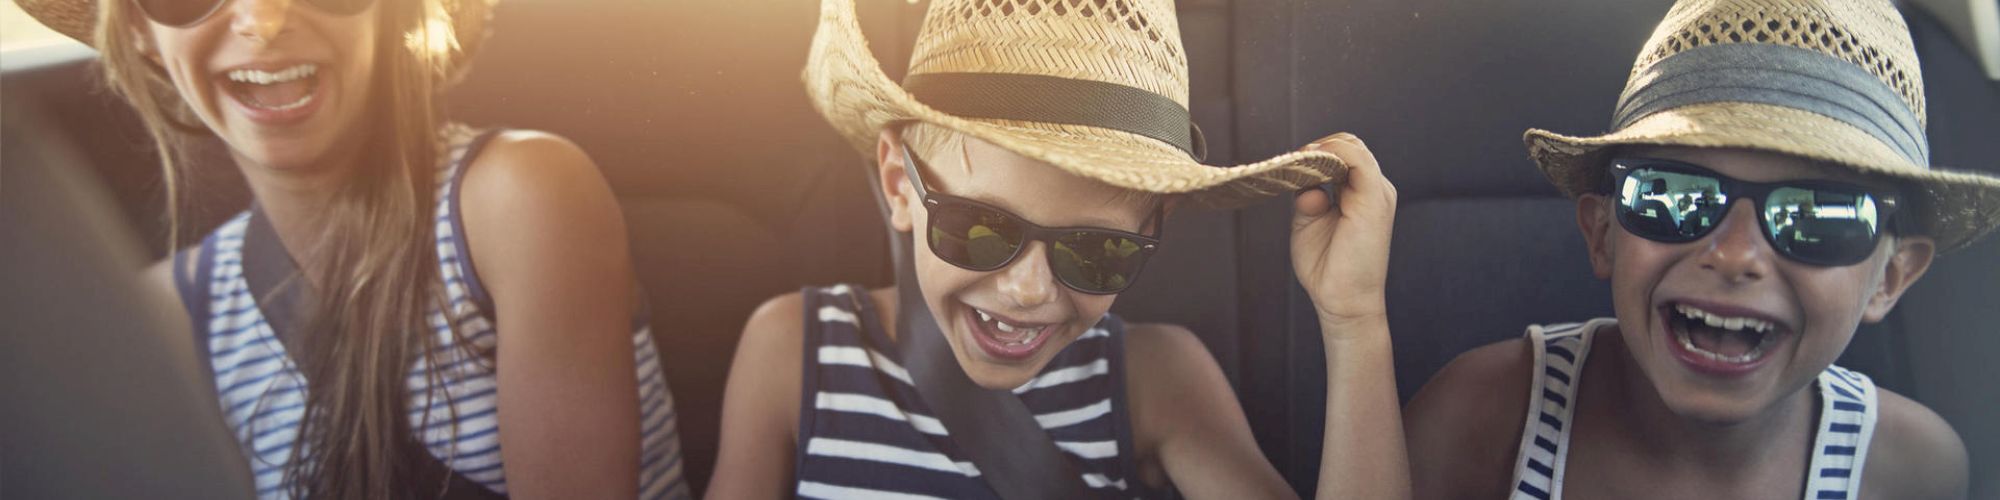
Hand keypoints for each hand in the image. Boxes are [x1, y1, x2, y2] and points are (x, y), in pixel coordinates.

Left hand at [1291, 133, 1396, 335]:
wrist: (1342, 300)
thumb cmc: (1327, 266)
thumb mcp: (1309, 223)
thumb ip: (1307, 197)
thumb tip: (1307, 185)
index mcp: (1361, 194)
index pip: (1345, 155)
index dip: (1319, 152)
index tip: (1294, 163)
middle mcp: (1373, 189)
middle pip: (1351, 146)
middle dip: (1321, 147)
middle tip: (1295, 160)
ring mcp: (1377, 192)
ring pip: (1354, 147)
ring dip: (1323, 148)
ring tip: (1300, 162)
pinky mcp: (1374, 199)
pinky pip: (1357, 159)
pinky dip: (1332, 152)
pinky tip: (1311, 162)